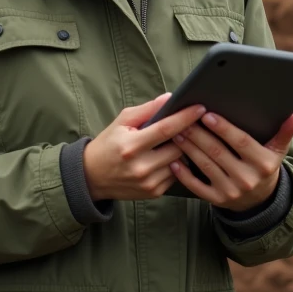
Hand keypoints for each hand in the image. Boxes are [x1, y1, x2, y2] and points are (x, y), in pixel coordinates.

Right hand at [83, 94, 207, 201]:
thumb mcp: (122, 121)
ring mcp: (149, 183)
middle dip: (186, 134)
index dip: (185, 117)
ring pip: (180, 162)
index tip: (200, 108)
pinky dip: (176, 164)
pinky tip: (167, 157)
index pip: (166, 129)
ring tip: (177, 140)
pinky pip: (176, 175)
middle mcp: (141, 167)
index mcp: (131, 146)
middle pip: (178, 147)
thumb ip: (147, 109)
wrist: (92, 177)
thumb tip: (170, 98)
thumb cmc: (108, 144)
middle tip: (191, 124)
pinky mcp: (154, 193)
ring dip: (182, 150)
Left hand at [170, 111, 292, 211]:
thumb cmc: (265, 164)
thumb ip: (285, 132)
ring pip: (205, 166)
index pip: (240, 142)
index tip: (207, 114)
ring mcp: (231, 192)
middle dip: (199, 134)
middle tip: (183, 119)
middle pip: (218, 152)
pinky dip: (184, 174)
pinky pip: (197, 187)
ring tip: (176, 132)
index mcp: (263, 164)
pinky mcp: (217, 201)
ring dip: (189, 149)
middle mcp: (247, 179)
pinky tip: (173, 161)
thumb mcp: (277, 150)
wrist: (259, 200)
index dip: (224, 128)